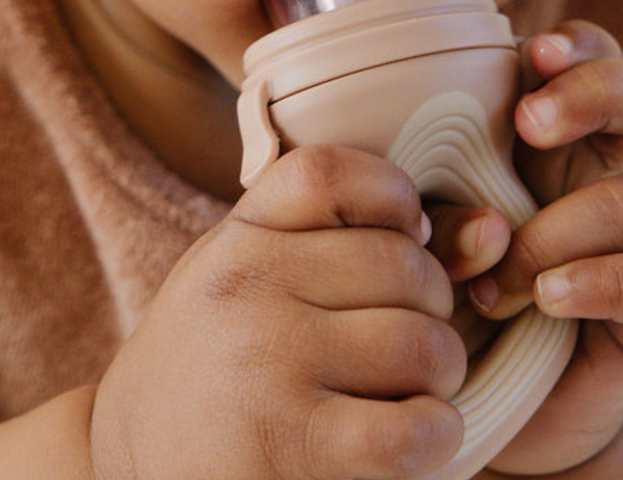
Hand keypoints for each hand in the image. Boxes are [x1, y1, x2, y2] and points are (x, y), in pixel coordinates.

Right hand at [90, 145, 466, 479]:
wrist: (130, 458)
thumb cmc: (219, 362)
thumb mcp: (259, 283)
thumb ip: (353, 246)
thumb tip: (492, 229)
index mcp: (237, 237)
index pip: (329, 172)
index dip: (391, 194)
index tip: (404, 234)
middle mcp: (244, 286)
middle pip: (400, 262)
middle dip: (433, 302)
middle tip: (413, 333)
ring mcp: (264, 364)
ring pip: (419, 341)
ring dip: (442, 371)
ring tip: (417, 387)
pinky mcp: (287, 446)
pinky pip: (411, 427)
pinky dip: (437, 433)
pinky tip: (418, 437)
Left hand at [426, 22, 622, 474]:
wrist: (491, 404)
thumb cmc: (451, 295)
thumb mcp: (430, 230)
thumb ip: (431, 194)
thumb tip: (427, 188)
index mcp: (558, 142)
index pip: (593, 62)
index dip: (578, 45)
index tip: (533, 50)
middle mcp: (610, 178)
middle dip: (596, 91)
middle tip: (530, 121)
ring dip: (551, 236)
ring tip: (497, 281)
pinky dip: (595, 282)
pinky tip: (546, 300)